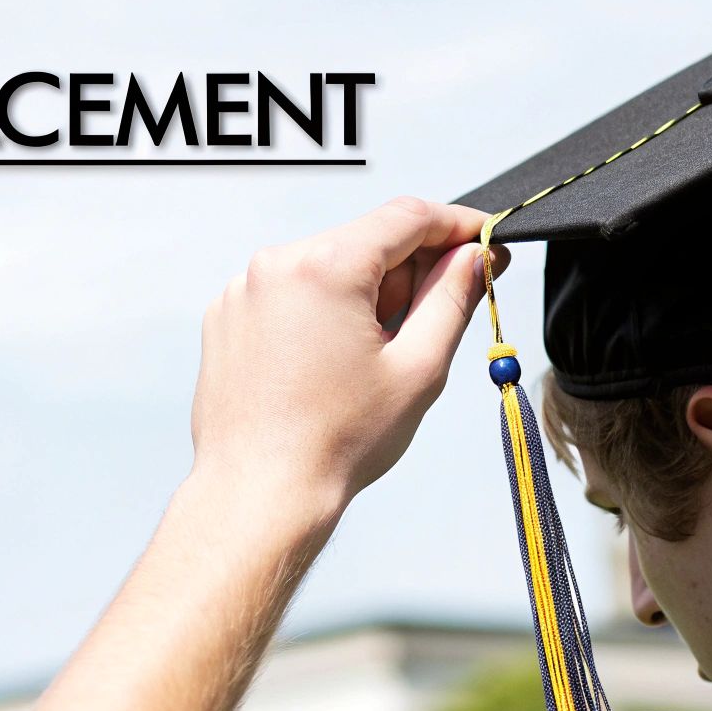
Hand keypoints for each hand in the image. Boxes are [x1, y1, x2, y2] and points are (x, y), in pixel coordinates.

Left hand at [190, 197, 505, 506]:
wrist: (258, 494)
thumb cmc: (334, 444)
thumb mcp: (418, 367)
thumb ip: (453, 298)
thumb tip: (474, 257)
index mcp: (325, 267)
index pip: (407, 217)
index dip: (456, 225)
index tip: (484, 241)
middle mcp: (276, 265)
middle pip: (365, 240)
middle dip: (409, 271)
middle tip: (432, 322)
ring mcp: (244, 290)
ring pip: (327, 266)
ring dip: (363, 294)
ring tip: (370, 361)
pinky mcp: (227, 317)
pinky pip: (290, 293)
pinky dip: (321, 312)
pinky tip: (330, 365)